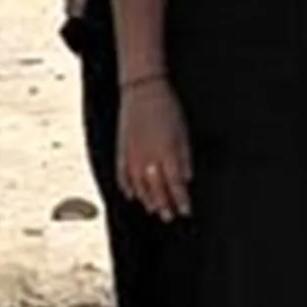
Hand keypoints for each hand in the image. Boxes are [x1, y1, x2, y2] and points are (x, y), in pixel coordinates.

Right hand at [118, 79, 191, 219]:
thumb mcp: (183, 132)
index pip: (174, 185)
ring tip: (152, 209)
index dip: (181, 200)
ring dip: (147, 200)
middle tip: (169, 216)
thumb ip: (184, 158)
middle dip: (164, 205)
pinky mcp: (121, 149)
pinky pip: (122, 174)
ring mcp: (132, 155)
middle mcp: (147, 159)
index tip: (186, 211)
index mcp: (166, 154)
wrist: (142, 90)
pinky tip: (131, 195)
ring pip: (138, 186)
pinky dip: (127, 187)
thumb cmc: (167, 108)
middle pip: (156, 190)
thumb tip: (185, 178)